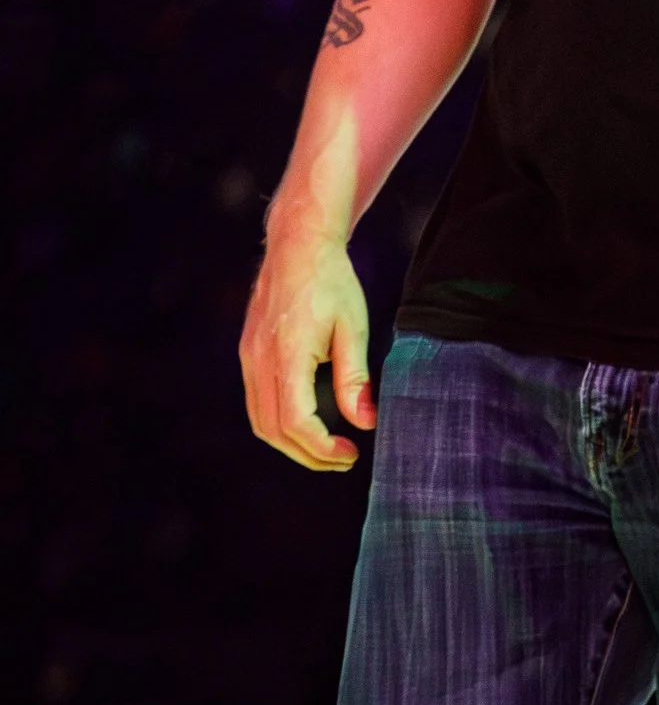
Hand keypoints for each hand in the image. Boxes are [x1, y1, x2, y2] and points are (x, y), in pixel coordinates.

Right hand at [240, 210, 373, 471]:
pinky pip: (256, 402)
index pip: (296, 422)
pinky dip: (278, 423)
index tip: (351, 453)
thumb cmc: (332, 281)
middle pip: (273, 430)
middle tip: (343, 459)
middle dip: (308, 455)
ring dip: (291, 444)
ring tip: (327, 448)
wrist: (297, 245)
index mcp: (288, 353)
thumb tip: (365, 422)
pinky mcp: (247, 353)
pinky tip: (308, 422)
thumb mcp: (354, 328)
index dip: (322, 448)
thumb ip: (355, 379)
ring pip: (260, 421)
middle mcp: (259, 359)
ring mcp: (248, 357)